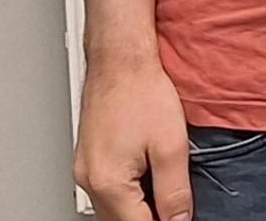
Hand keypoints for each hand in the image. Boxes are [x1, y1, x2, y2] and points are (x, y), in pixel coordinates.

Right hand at [76, 53, 190, 220]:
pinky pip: (107, 189)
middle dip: (149, 217)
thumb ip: (174, 190)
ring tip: (166, 192)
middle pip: (120, 220)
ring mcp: (84, 169)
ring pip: (112, 207)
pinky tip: (148, 176)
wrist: (120, 61)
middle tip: (176, 207)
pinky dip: (128, 191)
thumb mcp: (171, 146)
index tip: (181, 218)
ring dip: (137, 207)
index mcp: (109, 182)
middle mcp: (89, 180)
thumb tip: (179, 220)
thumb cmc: (142, 93)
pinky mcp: (87, 158)